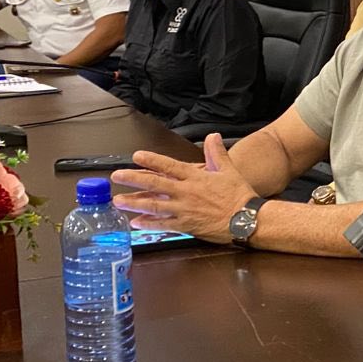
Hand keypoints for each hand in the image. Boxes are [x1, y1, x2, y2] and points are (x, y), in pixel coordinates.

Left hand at [111, 135, 257, 242]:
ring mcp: (184, 210)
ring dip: (135, 203)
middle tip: (117, 176)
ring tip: (119, 201)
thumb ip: (217, 153)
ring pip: (155, 205)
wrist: (246, 218)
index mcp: (195, 177)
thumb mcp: (229, 170)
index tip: (136, 156)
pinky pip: (164, 224)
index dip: (152, 160)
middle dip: (134, 179)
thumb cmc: (238, 194)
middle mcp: (186, 192)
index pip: (169, 166)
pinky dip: (149, 224)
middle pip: (155, 184)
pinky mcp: (186, 225)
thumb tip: (213, 136)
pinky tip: (136, 222)